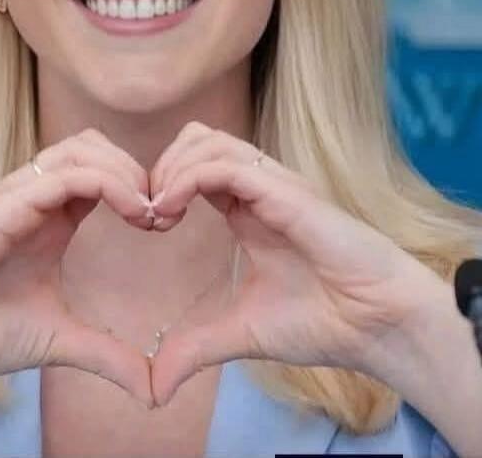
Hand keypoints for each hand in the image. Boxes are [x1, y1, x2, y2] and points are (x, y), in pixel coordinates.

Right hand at [0, 129, 154, 406]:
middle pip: (94, 146)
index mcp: (48, 216)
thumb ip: (106, 354)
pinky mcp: (5, 203)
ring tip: (146, 210)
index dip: (136, 185)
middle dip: (135, 168)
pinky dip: (108, 182)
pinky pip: (66, 175)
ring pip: (81, 148)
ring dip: (124, 170)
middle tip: (160, 211)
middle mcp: (33, 196)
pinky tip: (131, 211)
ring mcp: (17, 194)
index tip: (162, 222)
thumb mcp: (60, 339)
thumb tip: (153, 390)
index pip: (99, 169)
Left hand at [146, 121, 442, 405]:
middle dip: (162, 166)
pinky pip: (226, 166)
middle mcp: (259, 186)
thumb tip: (154, 387)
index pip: (197, 163)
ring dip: (172, 169)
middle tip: (149, 212)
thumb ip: (196, 348)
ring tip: (159, 212)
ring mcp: (273, 184)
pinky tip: (171, 210)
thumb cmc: (323, 321)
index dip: (165, 182)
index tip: (148, 223)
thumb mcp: (242, 332)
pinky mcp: (285, 192)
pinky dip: (188, 179)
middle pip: (198, 138)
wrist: (378, 327)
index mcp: (249, 207)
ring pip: (209, 141)